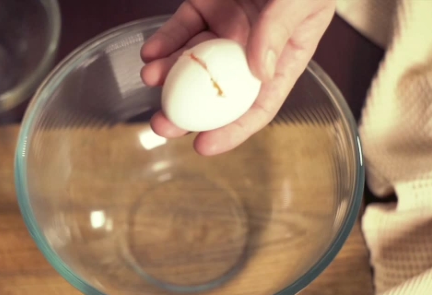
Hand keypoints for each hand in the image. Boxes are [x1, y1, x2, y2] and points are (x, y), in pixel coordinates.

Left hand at [141, 0, 335, 154]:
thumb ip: (281, 29)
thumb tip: (260, 71)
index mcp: (282, 57)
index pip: (258, 105)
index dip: (232, 130)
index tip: (203, 145)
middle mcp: (250, 50)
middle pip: (216, 92)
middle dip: (187, 113)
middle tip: (162, 125)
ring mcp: (224, 29)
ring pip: (192, 63)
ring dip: (168, 76)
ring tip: (151, 78)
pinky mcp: (203, 8)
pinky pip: (179, 31)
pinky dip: (162, 44)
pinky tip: (149, 54)